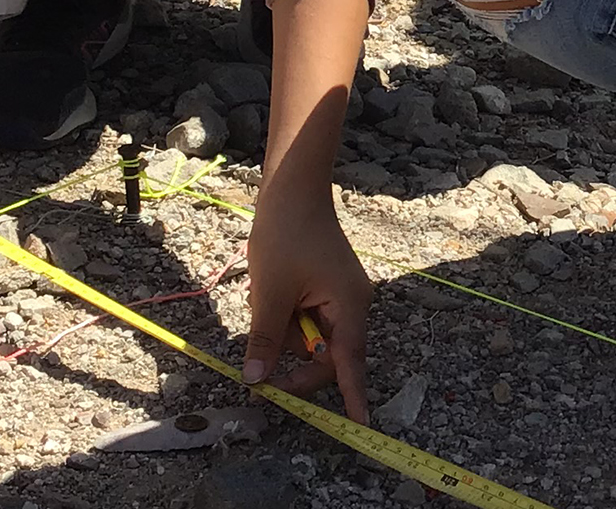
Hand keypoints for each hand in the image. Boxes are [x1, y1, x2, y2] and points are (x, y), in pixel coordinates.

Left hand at [240, 184, 371, 420]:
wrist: (291, 188)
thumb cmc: (286, 234)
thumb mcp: (269, 293)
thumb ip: (265, 340)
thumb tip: (256, 380)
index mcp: (349, 306)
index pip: (350, 363)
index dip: (353, 396)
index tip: (359, 428)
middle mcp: (353, 305)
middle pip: (327, 355)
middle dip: (294, 364)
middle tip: (261, 377)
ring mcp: (341, 296)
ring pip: (312, 337)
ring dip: (285, 334)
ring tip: (263, 302)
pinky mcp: (327, 289)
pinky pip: (308, 319)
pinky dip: (287, 318)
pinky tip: (270, 294)